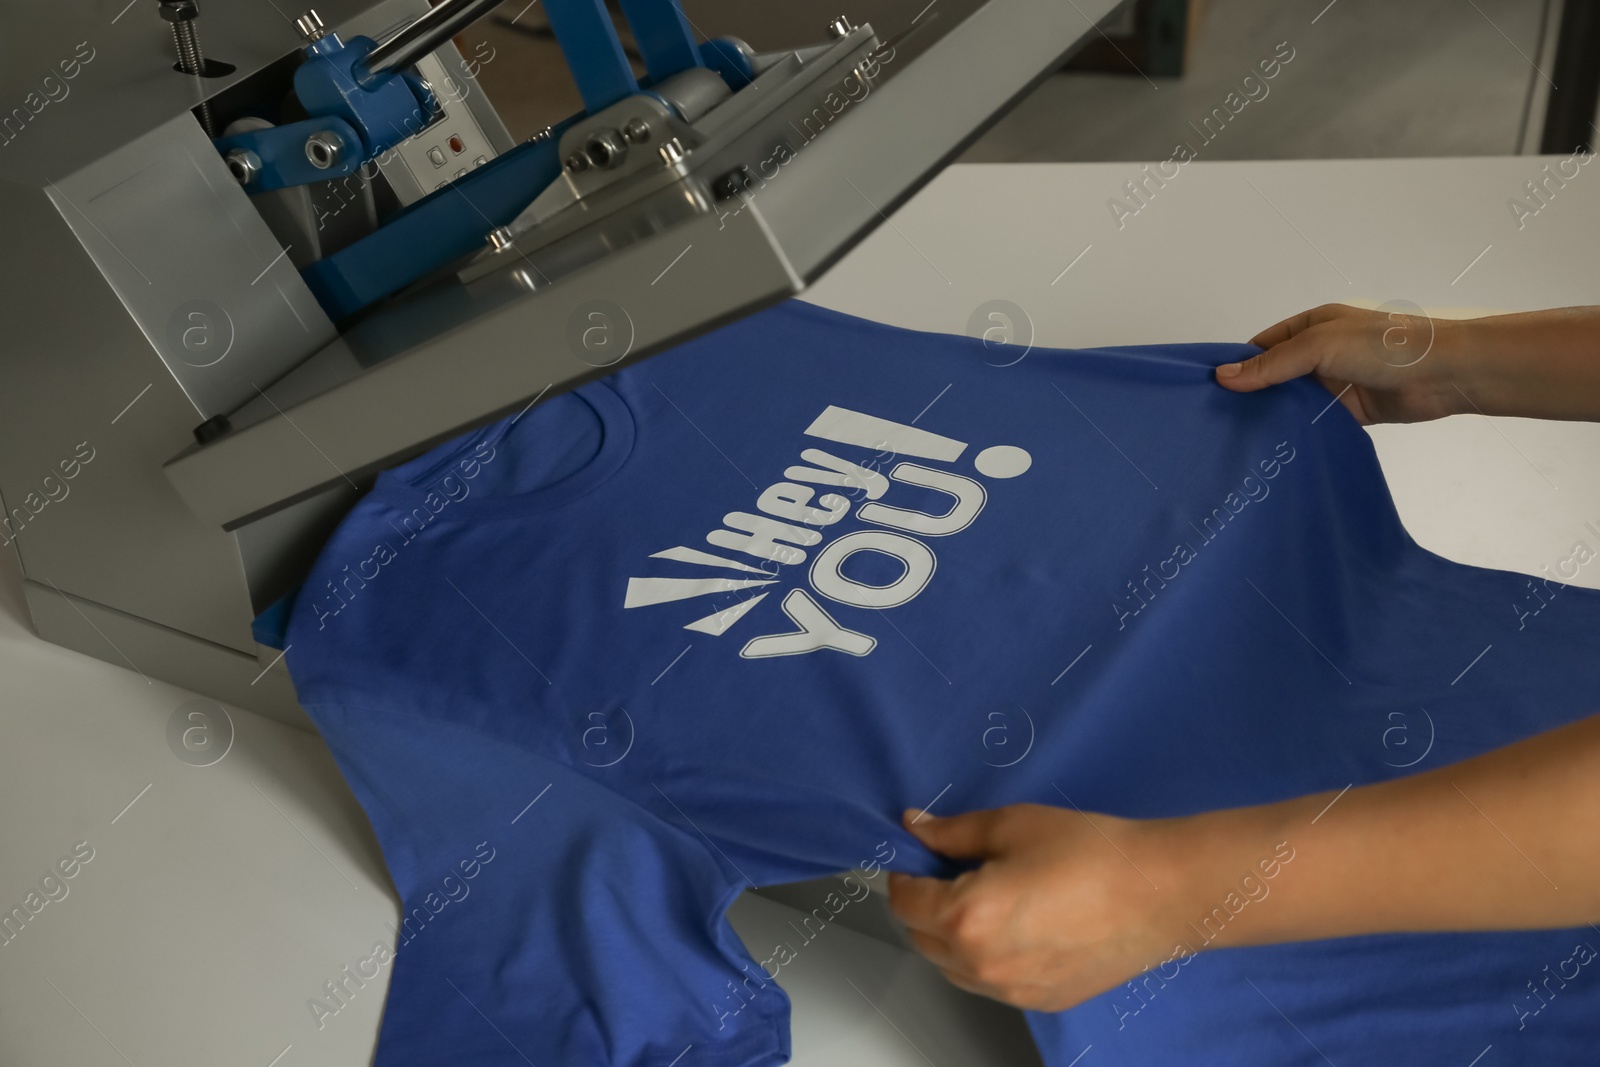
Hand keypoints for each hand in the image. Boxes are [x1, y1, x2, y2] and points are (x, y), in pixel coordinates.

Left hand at [886, 803, 1249, 1011]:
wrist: (1160, 893)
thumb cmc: (1090, 852)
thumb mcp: (1011, 824)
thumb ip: (952, 832)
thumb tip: (914, 827)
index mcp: (966, 917)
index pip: (905, 901)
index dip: (905, 872)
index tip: (918, 855)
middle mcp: (981, 964)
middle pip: (921, 937)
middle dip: (924, 903)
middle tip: (952, 870)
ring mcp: (1011, 990)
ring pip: (952, 966)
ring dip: (950, 935)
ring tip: (986, 897)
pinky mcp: (1040, 1001)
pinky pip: (988, 983)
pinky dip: (984, 957)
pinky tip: (1015, 925)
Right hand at [1215, 303, 1465, 424]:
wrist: (1443, 374)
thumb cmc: (1383, 347)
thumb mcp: (1319, 346)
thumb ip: (1272, 365)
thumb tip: (1223, 377)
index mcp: (1311, 327)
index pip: (1263, 346)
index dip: (1237, 365)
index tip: (1210, 391)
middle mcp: (1320, 354)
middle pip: (1275, 376)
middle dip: (1251, 395)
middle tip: (1217, 422)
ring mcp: (1335, 384)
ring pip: (1293, 402)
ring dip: (1274, 417)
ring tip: (1238, 440)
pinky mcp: (1349, 413)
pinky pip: (1315, 424)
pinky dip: (1298, 434)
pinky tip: (1275, 449)